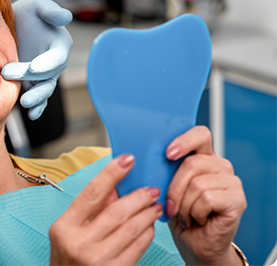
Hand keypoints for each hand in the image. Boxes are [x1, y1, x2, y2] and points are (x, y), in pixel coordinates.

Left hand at [1, 0, 72, 119]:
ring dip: (36, 98)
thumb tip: (66, 17)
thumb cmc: (26, 13)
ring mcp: (44, 75)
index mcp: (59, 44)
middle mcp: (54, 62)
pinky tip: (31, 115)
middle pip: (48, 75)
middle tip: (9, 74)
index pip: (57, 57)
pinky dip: (37, 108)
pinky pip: (39, 98)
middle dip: (31, 78)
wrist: (10, 26)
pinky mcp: (33, 84)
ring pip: (44, 90)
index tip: (34, 67)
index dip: (47, 63)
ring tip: (24, 103)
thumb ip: (50, 10)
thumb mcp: (36, 5)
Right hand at [49, 155, 162, 265]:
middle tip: (151, 189)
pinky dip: (147, 233)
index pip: (92, 193)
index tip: (127, 159)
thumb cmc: (68, 259)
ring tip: (154, 206)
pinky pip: (137, 248)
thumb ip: (90, 208)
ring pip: (131, 228)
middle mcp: (79, 243)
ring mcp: (97, 259)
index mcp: (64, 227)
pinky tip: (149, 226)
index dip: (111, 173)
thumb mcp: (68, 231)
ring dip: (147, 214)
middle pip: (116, 211)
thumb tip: (114, 185)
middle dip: (138, 197)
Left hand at [165, 126, 246, 265]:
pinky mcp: (237, 200)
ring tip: (186, 215)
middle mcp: (220, 166)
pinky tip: (198, 219)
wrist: (194, 245)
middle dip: (174, 188)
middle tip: (171, 206)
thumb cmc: (179, 216)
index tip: (168, 154)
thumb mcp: (166, 189)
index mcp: (203, 158)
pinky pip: (207, 198)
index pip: (200, 135)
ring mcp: (232, 182)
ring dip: (184, 205)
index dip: (184, 141)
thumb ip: (163, 171)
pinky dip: (195, 212)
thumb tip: (144, 160)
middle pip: (192, 163)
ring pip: (197, 184)